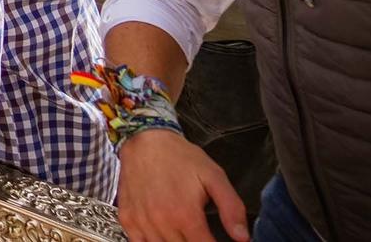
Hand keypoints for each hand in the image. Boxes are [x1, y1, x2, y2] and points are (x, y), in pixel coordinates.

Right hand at [117, 129, 248, 241]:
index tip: (214, 239)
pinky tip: (160, 233)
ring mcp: (141, 221)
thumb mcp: (214, 177)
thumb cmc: (180, 157)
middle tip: (197, 232)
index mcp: (186, 215)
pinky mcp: (127, 217)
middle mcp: (162, 222)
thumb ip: (232, 208)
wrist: (145, 139)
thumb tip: (243, 238)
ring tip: (182, 233)